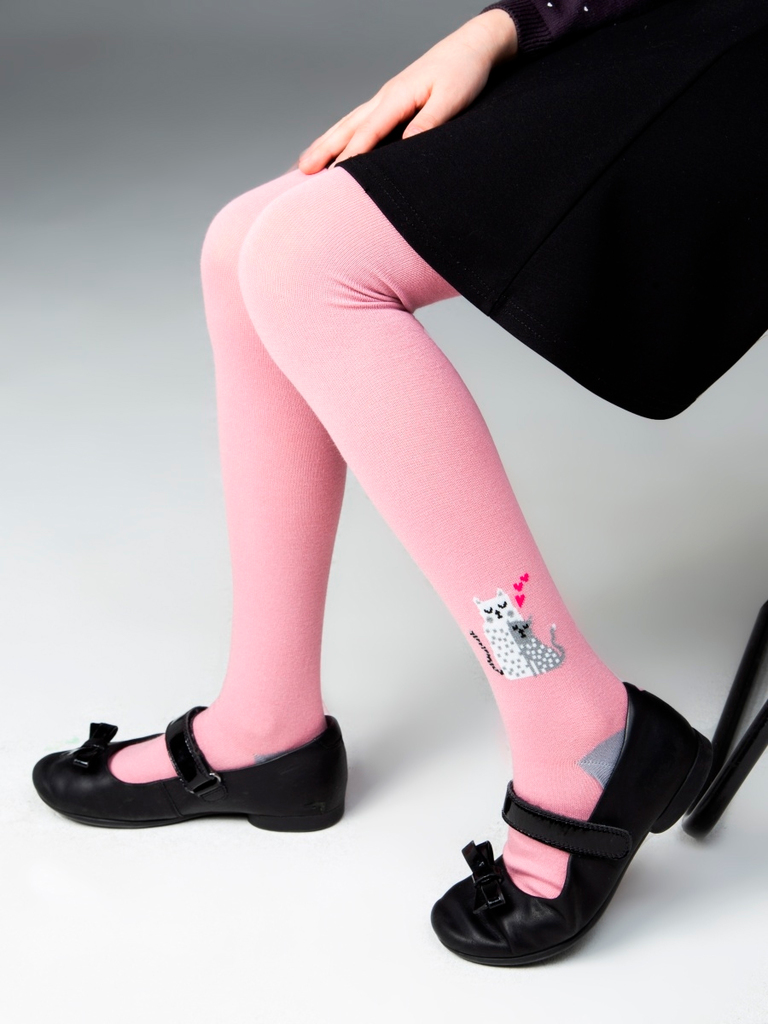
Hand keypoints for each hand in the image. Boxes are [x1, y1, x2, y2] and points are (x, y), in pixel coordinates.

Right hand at [297, 10, 517, 173]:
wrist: (472, 47)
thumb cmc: (464, 72)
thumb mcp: (452, 98)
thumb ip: (429, 121)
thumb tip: (406, 145)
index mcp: (397, 97)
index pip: (367, 133)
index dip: (350, 156)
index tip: (333, 176)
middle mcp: (385, 97)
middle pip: (346, 127)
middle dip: (323, 150)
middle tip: (302, 171)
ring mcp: (386, 99)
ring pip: (348, 124)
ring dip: (326, 143)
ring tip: (307, 163)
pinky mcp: (392, 102)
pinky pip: (359, 121)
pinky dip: (342, 135)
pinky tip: (337, 146)